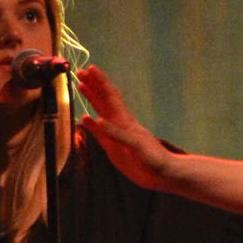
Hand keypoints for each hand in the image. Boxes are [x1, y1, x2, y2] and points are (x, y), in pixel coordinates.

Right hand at [74, 65, 176, 190]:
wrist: (163, 174)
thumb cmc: (154, 159)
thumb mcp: (136, 145)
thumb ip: (116, 134)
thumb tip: (94, 119)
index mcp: (125, 121)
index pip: (110, 96)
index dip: (100, 82)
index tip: (90, 68)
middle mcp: (119, 124)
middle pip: (104, 99)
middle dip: (93, 85)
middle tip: (80, 72)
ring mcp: (116, 134)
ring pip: (101, 112)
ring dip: (92, 99)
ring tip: (81, 86)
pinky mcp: (113, 147)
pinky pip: (99, 132)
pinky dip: (90, 124)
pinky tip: (84, 119)